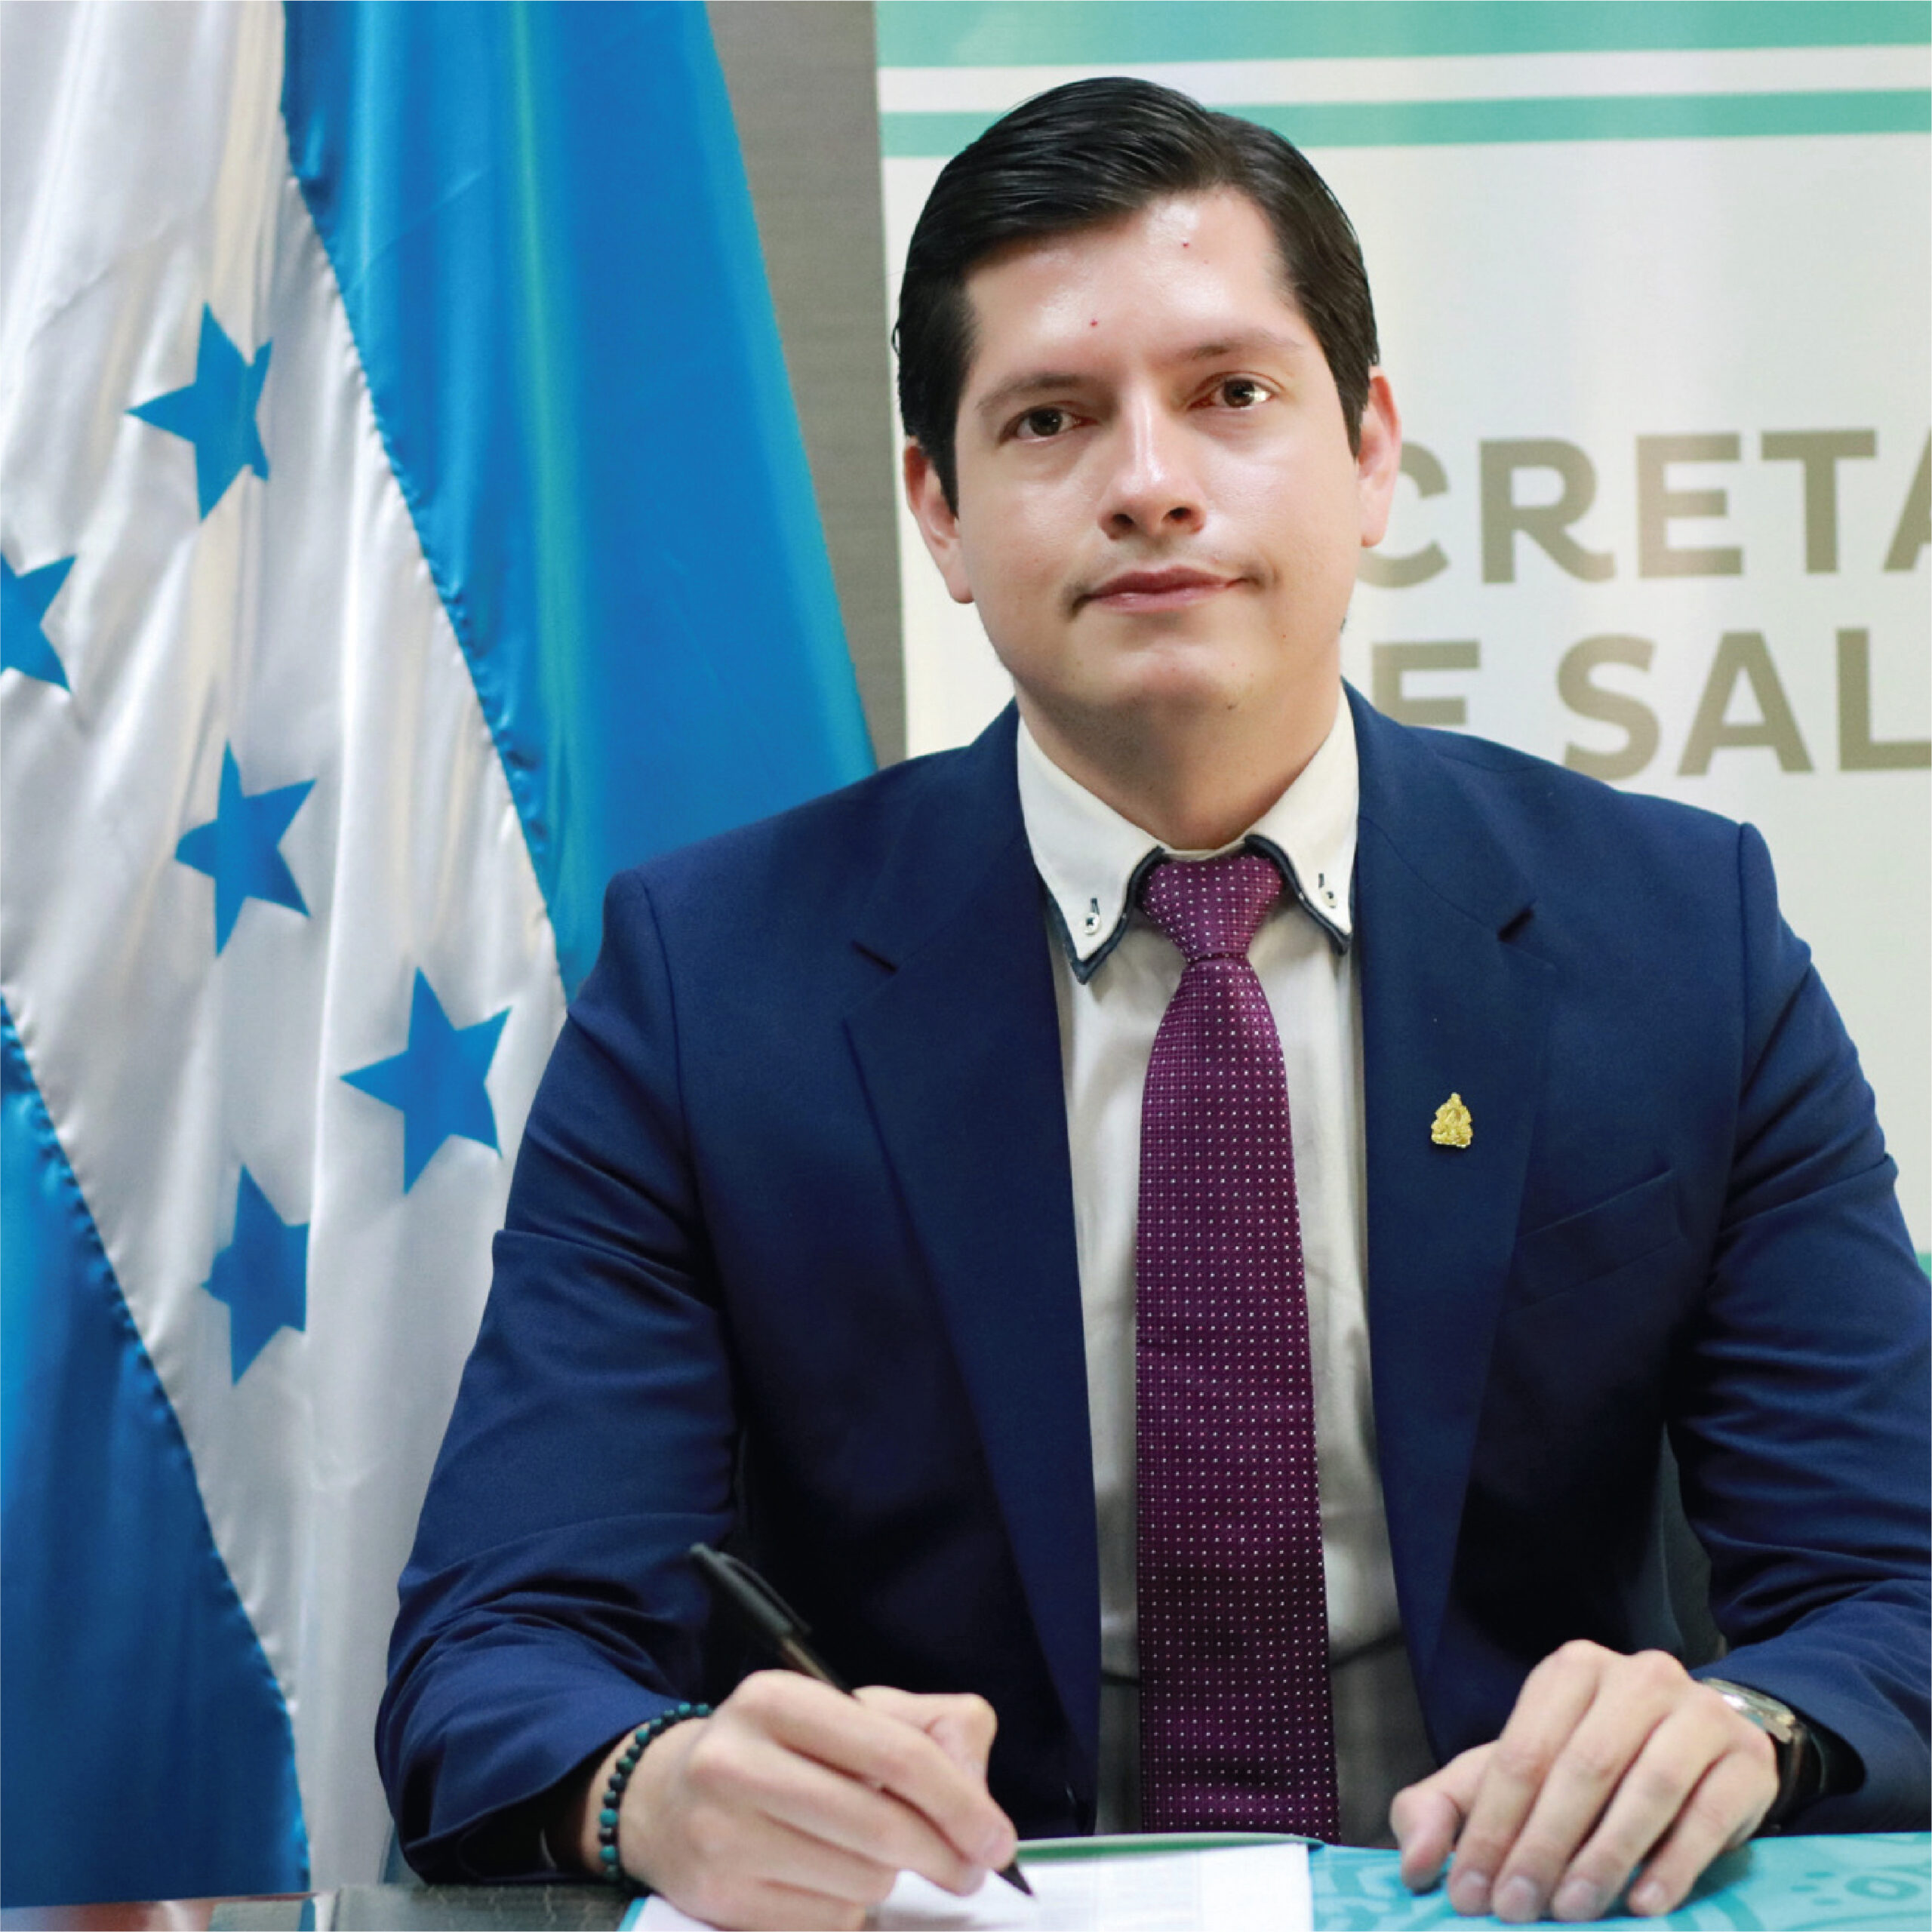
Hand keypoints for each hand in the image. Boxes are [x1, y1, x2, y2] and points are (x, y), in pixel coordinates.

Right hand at [573, 1672, 1017, 1929]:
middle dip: (943, 1854)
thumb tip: (976, 1791)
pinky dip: (847, 1909)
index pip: (894, 1752)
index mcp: (775, 1699)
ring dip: (889, 1879)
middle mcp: (736, 1761)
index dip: (959, 1801)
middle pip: (881, 1827)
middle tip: (968, 1867)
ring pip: (859, 1881)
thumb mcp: (853, 1713)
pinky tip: (829, 1879)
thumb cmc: (784, 1752)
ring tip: (873, 1856)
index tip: (996, 1839)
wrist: (670, 1798)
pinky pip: (826, 1921)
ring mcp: (721, 1835)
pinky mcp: (719, 1899)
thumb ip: (934, 1729)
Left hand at [1390, 1642, 1777, 1922]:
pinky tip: (1642, 1905)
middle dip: (1542, 1847)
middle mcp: (1636, 1677)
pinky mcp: (1746, 1759)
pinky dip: (1672, 1864)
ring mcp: (1699, 1713)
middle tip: (1517, 1911)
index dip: (1492, 1827)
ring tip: (1572, 1912)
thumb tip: (1416, 1864)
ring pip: (1646, 1789)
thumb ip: (1447, 1808)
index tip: (1471, 1894)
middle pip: (1582, 1768)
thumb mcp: (1515, 1773)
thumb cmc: (1591, 1767)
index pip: (1523, 1752)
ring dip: (1603, 1858)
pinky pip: (1708, 1815)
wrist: (1699, 1753)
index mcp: (1571, 1671)